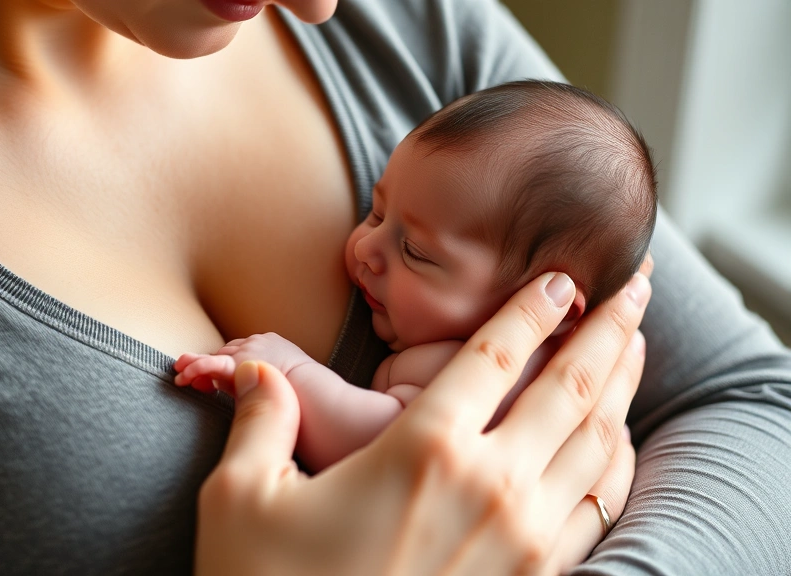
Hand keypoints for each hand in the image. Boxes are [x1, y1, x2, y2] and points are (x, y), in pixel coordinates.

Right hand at [197, 270, 650, 574]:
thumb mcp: (241, 499)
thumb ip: (258, 420)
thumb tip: (249, 370)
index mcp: (423, 451)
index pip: (495, 355)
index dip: (533, 307)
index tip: (561, 277)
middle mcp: (489, 487)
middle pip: (571, 387)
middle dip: (609, 329)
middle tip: (636, 286)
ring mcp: (523, 541)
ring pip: (599, 443)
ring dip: (624, 385)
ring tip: (636, 345)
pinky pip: (600, 509)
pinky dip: (617, 462)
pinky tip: (616, 441)